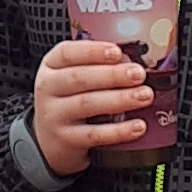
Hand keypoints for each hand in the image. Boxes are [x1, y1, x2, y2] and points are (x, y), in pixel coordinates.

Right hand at [30, 34, 150, 175]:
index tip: (117, 52)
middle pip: (79, 78)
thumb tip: (131, 63)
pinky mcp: (65, 139)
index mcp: (51, 66)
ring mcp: (54, 115)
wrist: (47, 139)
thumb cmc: (68, 99)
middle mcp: (49, 88)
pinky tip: (137, 126)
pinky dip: (118, 131)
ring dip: (120, 99)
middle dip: (113, 75)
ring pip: (87, 104)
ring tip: (144, 95)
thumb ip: (97, 66)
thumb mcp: (71, 77)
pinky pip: (94, 134)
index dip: (93, 51)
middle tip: (138, 74)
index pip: (67, 53)